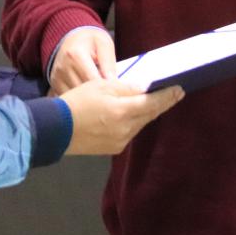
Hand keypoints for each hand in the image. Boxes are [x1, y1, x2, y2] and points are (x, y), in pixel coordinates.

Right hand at [49, 28, 116, 94]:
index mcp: (76, 55)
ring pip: (75, 98)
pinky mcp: (55, 83)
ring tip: (100, 96)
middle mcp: (63, 67)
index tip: (116, 91)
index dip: (106, 88)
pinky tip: (88, 97)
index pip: (92, 79)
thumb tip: (113, 82)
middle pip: (83, 91)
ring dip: (88, 100)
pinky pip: (69, 97)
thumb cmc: (91, 40)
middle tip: (110, 96)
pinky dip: (79, 101)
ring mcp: (57, 77)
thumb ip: (108, 62)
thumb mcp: (104, 44)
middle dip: (98, 96)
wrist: (72, 37)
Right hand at [60, 79, 183, 154]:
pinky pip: (129, 132)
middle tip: (173, 94)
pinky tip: (131, 115)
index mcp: (123, 111)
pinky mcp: (113, 148)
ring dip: (146, 113)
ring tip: (152, 102)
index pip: (153, 102)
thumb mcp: (101, 86)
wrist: (56, 129)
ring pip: (139, 124)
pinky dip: (133, 122)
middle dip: (161, 104)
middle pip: (149, 114)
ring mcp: (120, 141)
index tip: (179, 89)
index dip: (167, 96)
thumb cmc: (77, 102)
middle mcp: (126, 129)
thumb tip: (145, 88)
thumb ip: (126, 88)